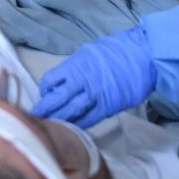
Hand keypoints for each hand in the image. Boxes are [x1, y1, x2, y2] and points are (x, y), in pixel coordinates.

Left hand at [32, 26, 155, 127]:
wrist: (144, 54)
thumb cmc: (118, 50)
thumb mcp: (90, 53)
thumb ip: (77, 68)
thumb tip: (66, 80)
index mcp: (76, 65)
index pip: (51, 80)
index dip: (46, 89)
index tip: (45, 95)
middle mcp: (82, 81)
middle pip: (57, 99)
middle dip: (45, 110)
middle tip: (35, 119)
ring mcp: (95, 95)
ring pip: (71, 111)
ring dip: (59, 119)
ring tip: (49, 126)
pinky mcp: (108, 106)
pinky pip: (89, 119)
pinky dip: (79, 124)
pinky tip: (71, 128)